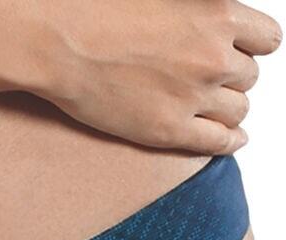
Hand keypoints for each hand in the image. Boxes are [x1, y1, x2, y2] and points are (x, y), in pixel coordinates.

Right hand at [26, 0, 281, 153]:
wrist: (60, 42)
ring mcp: (192, 96)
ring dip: (229, 109)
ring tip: (215, 109)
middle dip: (233, 78)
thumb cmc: (98, 10)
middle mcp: (212, 56)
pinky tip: (232, 139)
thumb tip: (208, 21)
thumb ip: (196, 9)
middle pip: (249, 77)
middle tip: (213, 81)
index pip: (266, 38)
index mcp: (216, 15)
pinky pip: (218, 141)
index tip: (242, 53)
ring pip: (237, 110)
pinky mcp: (169, 130)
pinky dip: (230, 141)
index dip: (253, 48)